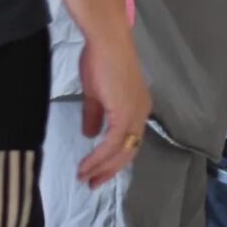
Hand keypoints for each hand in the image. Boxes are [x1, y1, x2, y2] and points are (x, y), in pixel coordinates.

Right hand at [76, 27, 150, 188]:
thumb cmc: (101, 62)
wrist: (106, 42)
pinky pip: (113, 142)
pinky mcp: (125, 111)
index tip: (96, 174)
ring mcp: (135, 111)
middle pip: (129, 150)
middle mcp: (142, 112)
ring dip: (103, 166)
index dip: (114, 160)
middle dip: (110, 170)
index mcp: (138, 107)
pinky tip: (86, 164)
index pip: (130, 141)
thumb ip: (95, 115)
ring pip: (123, 149)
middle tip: (91, 184)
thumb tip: (90, 134)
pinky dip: (99, 157)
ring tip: (85, 177)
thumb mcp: (96, 94)